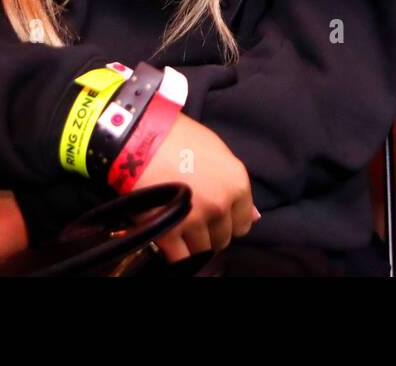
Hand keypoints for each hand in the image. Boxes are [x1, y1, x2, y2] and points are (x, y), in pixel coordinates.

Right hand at [134, 113, 258, 263]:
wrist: (142, 137)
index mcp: (236, 184)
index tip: (218, 217)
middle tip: (197, 219)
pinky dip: (178, 253)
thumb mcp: (217, 152)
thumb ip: (235, 186)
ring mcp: (195, 220)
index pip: (244, 222)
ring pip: (203, 250)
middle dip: (212, 232)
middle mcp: (220, 205)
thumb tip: (254, 215)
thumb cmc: (180, 138)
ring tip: (181, 225)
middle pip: (223, 238)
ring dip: (194, 242)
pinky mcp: (168, 232)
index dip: (230, 221)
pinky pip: (181, 257)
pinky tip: (172, 240)